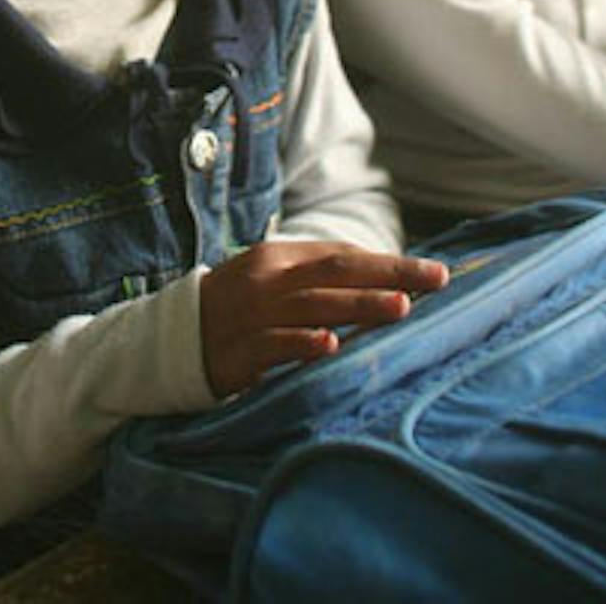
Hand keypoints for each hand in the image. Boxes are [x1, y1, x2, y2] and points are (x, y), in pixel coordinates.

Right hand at [198, 241, 447, 396]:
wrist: (171, 338)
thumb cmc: (238, 308)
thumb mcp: (273, 280)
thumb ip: (319, 278)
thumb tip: (384, 277)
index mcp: (279, 257)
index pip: (341, 255)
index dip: (388, 262)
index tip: (433, 273)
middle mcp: (268, 280)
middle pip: (335, 272)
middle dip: (388, 276)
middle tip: (435, 280)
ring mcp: (252, 315)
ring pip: (313, 306)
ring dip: (358, 305)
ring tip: (399, 307)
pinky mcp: (239, 352)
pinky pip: (274, 346)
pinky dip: (302, 344)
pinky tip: (331, 345)